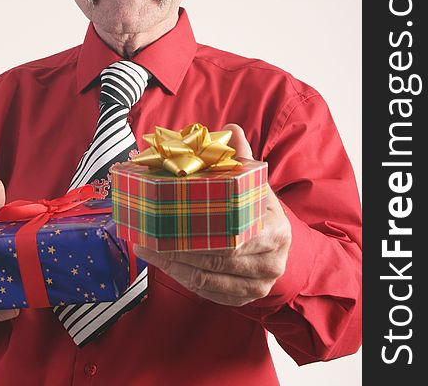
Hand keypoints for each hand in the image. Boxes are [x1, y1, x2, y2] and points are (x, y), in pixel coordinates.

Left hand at [133, 124, 291, 306]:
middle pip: (218, 261)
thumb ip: (241, 158)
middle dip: (178, 251)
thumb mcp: (255, 183)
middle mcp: (271, 263)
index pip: (235, 237)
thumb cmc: (261, 209)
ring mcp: (258, 285)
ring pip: (208, 280)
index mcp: (276, 231)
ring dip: (174, 267)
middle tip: (148, 237)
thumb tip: (230, 129)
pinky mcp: (243, 298)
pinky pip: (208, 293)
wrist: (279, 242)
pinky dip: (183, 279)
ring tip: (148, 249)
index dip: (200, 234)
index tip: (169, 223)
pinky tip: (163, 265)